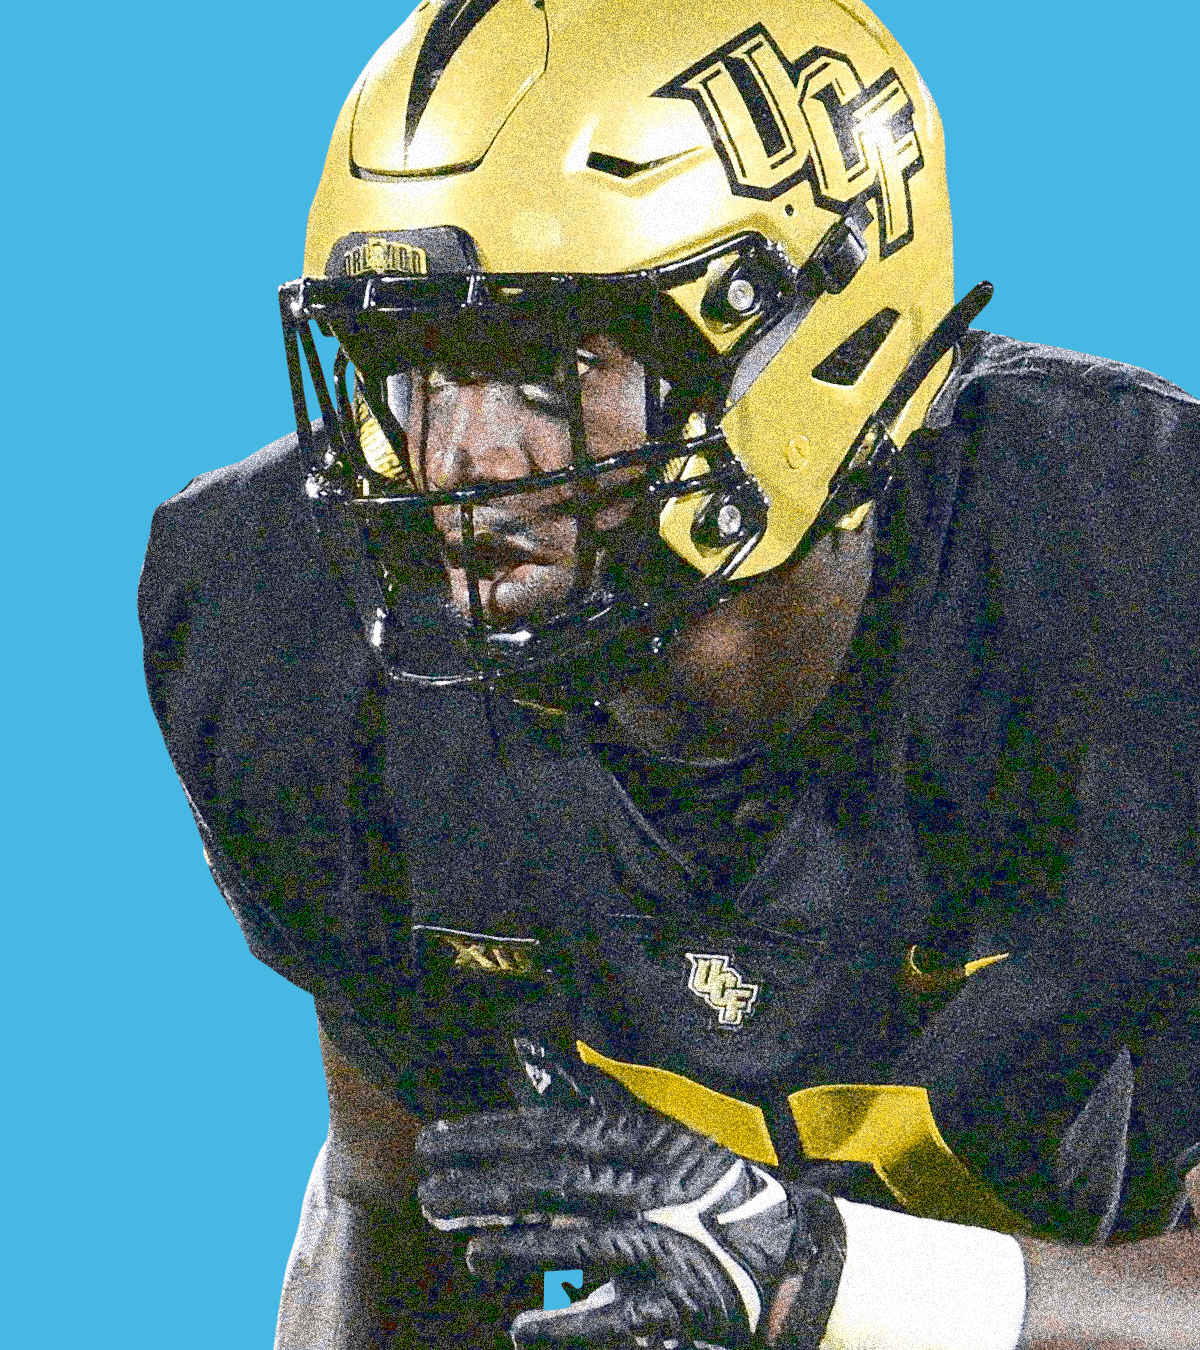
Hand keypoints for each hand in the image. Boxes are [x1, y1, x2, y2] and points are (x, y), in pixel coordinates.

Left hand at [416, 1102, 845, 1347]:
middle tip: (429, 1195)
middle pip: (556, 1182)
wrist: (796, 1252)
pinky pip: (619, 1313)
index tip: (437, 1141)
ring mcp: (670, 1242)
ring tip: (468, 1250)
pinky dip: (570, 1322)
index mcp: (645, 1140)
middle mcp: (654, 1184)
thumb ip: (601, 1110)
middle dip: (487, 1187)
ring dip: (520, 1246)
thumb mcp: (664, 1137)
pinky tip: (522, 1329)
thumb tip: (543, 1063)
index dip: (490, 1135)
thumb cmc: (713, 1191)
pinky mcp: (686, 1301)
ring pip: (582, 1240)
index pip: (552, 1131)